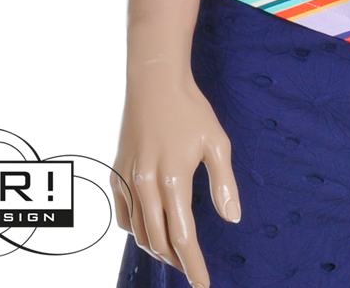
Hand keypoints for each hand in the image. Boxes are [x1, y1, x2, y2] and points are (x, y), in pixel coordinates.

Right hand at [111, 63, 241, 287]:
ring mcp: (128, 180)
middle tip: (193, 269)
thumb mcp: (217, 142)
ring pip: (139, 233)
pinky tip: (151, 229)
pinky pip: (124, 216)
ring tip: (176, 252)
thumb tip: (232, 219)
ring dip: (157, 248)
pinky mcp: (116, 173)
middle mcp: (146, 185)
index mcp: (174, 180)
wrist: (154, 82)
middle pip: (159, 241)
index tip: (203, 285)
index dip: (194, 267)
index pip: (183, 238)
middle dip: (177, 261)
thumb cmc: (190, 109)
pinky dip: (137, 230)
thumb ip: (224, 183)